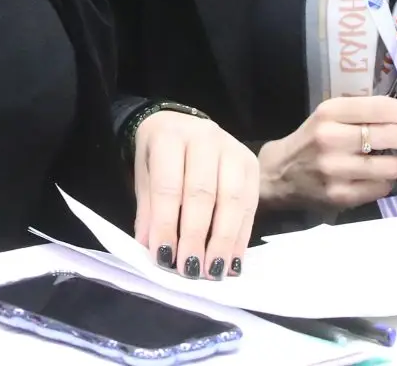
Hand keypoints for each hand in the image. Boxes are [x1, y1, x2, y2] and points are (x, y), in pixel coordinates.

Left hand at [133, 111, 258, 280]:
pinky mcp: (252, 164)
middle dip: (196, 236)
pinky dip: (240, 237)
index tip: (164, 257)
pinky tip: (231, 261)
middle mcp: (204, 138)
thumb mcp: (145, 176)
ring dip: (223, 241)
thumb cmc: (160, 155)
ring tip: (212, 271)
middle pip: (202, 193)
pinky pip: (249, 205)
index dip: (166, 224)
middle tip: (190, 270)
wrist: (182, 124)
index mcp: (169, 136)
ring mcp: (233, 149)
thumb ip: (149, 211)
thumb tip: (151, 250)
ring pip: (232, 200)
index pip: (168, 185)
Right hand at [257, 96, 396, 210]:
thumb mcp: (331, 118)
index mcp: (330, 112)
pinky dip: (389, 182)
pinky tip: (385, 178)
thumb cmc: (312, 141)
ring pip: (391, 166)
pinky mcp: (340, 195)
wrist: (278, 174)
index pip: (381, 107)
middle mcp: (330, 137)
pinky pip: (381, 188)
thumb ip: (366, 116)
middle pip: (390, 135)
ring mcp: (335, 168)